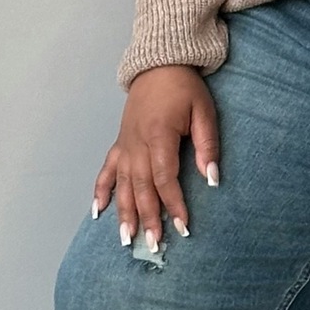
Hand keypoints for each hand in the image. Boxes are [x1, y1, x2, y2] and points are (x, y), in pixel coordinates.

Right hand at [92, 65, 219, 249]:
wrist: (159, 64)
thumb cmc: (184, 88)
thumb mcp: (204, 112)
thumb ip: (207, 146)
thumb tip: (211, 179)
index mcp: (159, 136)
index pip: (166, 179)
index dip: (174, 204)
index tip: (183, 227)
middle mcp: (137, 144)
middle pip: (142, 188)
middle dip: (148, 218)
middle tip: (154, 245)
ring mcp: (125, 145)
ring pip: (123, 185)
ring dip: (124, 213)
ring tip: (127, 239)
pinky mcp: (120, 143)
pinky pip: (106, 171)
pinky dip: (100, 191)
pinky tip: (97, 212)